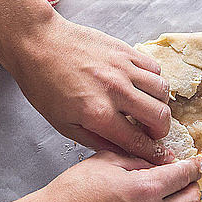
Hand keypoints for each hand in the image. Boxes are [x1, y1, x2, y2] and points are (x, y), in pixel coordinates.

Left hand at [4, 12, 173, 164]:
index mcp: (98, 113)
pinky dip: (155, 81)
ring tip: (149, 109)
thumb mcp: (63, 124)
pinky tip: (142, 87)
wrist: (38, 43)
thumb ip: (96, 141)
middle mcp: (115, 90)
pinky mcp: (125, 51)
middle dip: (161, 131)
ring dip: (160, 105)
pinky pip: (155, 68)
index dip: (153, 153)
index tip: (160, 157)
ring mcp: (123, 68)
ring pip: (163, 91)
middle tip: (153, 133)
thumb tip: (121, 151)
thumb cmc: (44, 84)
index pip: (137, 140)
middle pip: (160, 116)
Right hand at [18, 151, 201, 201]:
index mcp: (145, 189)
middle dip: (194, 188)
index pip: (185, 176)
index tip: (201, 163)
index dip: (197, 166)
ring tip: (169, 196)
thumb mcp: (105, 160)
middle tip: (185, 179)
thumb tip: (159, 161)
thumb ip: (137, 159)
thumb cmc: (72, 192)